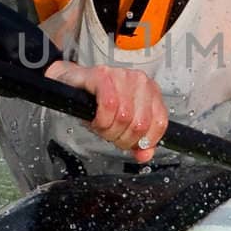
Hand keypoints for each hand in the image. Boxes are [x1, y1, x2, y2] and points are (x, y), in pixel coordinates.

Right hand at [45, 60, 168, 163]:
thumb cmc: (96, 103)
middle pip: (140, 124)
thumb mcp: (120, 124)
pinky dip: (101, 119)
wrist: (70, 83)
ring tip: (101, 126)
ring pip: (124, 116)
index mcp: (151, 92)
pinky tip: (96, 119)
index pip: (160, 123)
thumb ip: (136, 141)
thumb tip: (145, 155)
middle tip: (110, 135)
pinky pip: (108, 104)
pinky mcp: (103, 75)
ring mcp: (122, 76)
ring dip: (108, 130)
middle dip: (122, 138)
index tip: (130, 144)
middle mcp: (140, 82)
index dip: (143, 141)